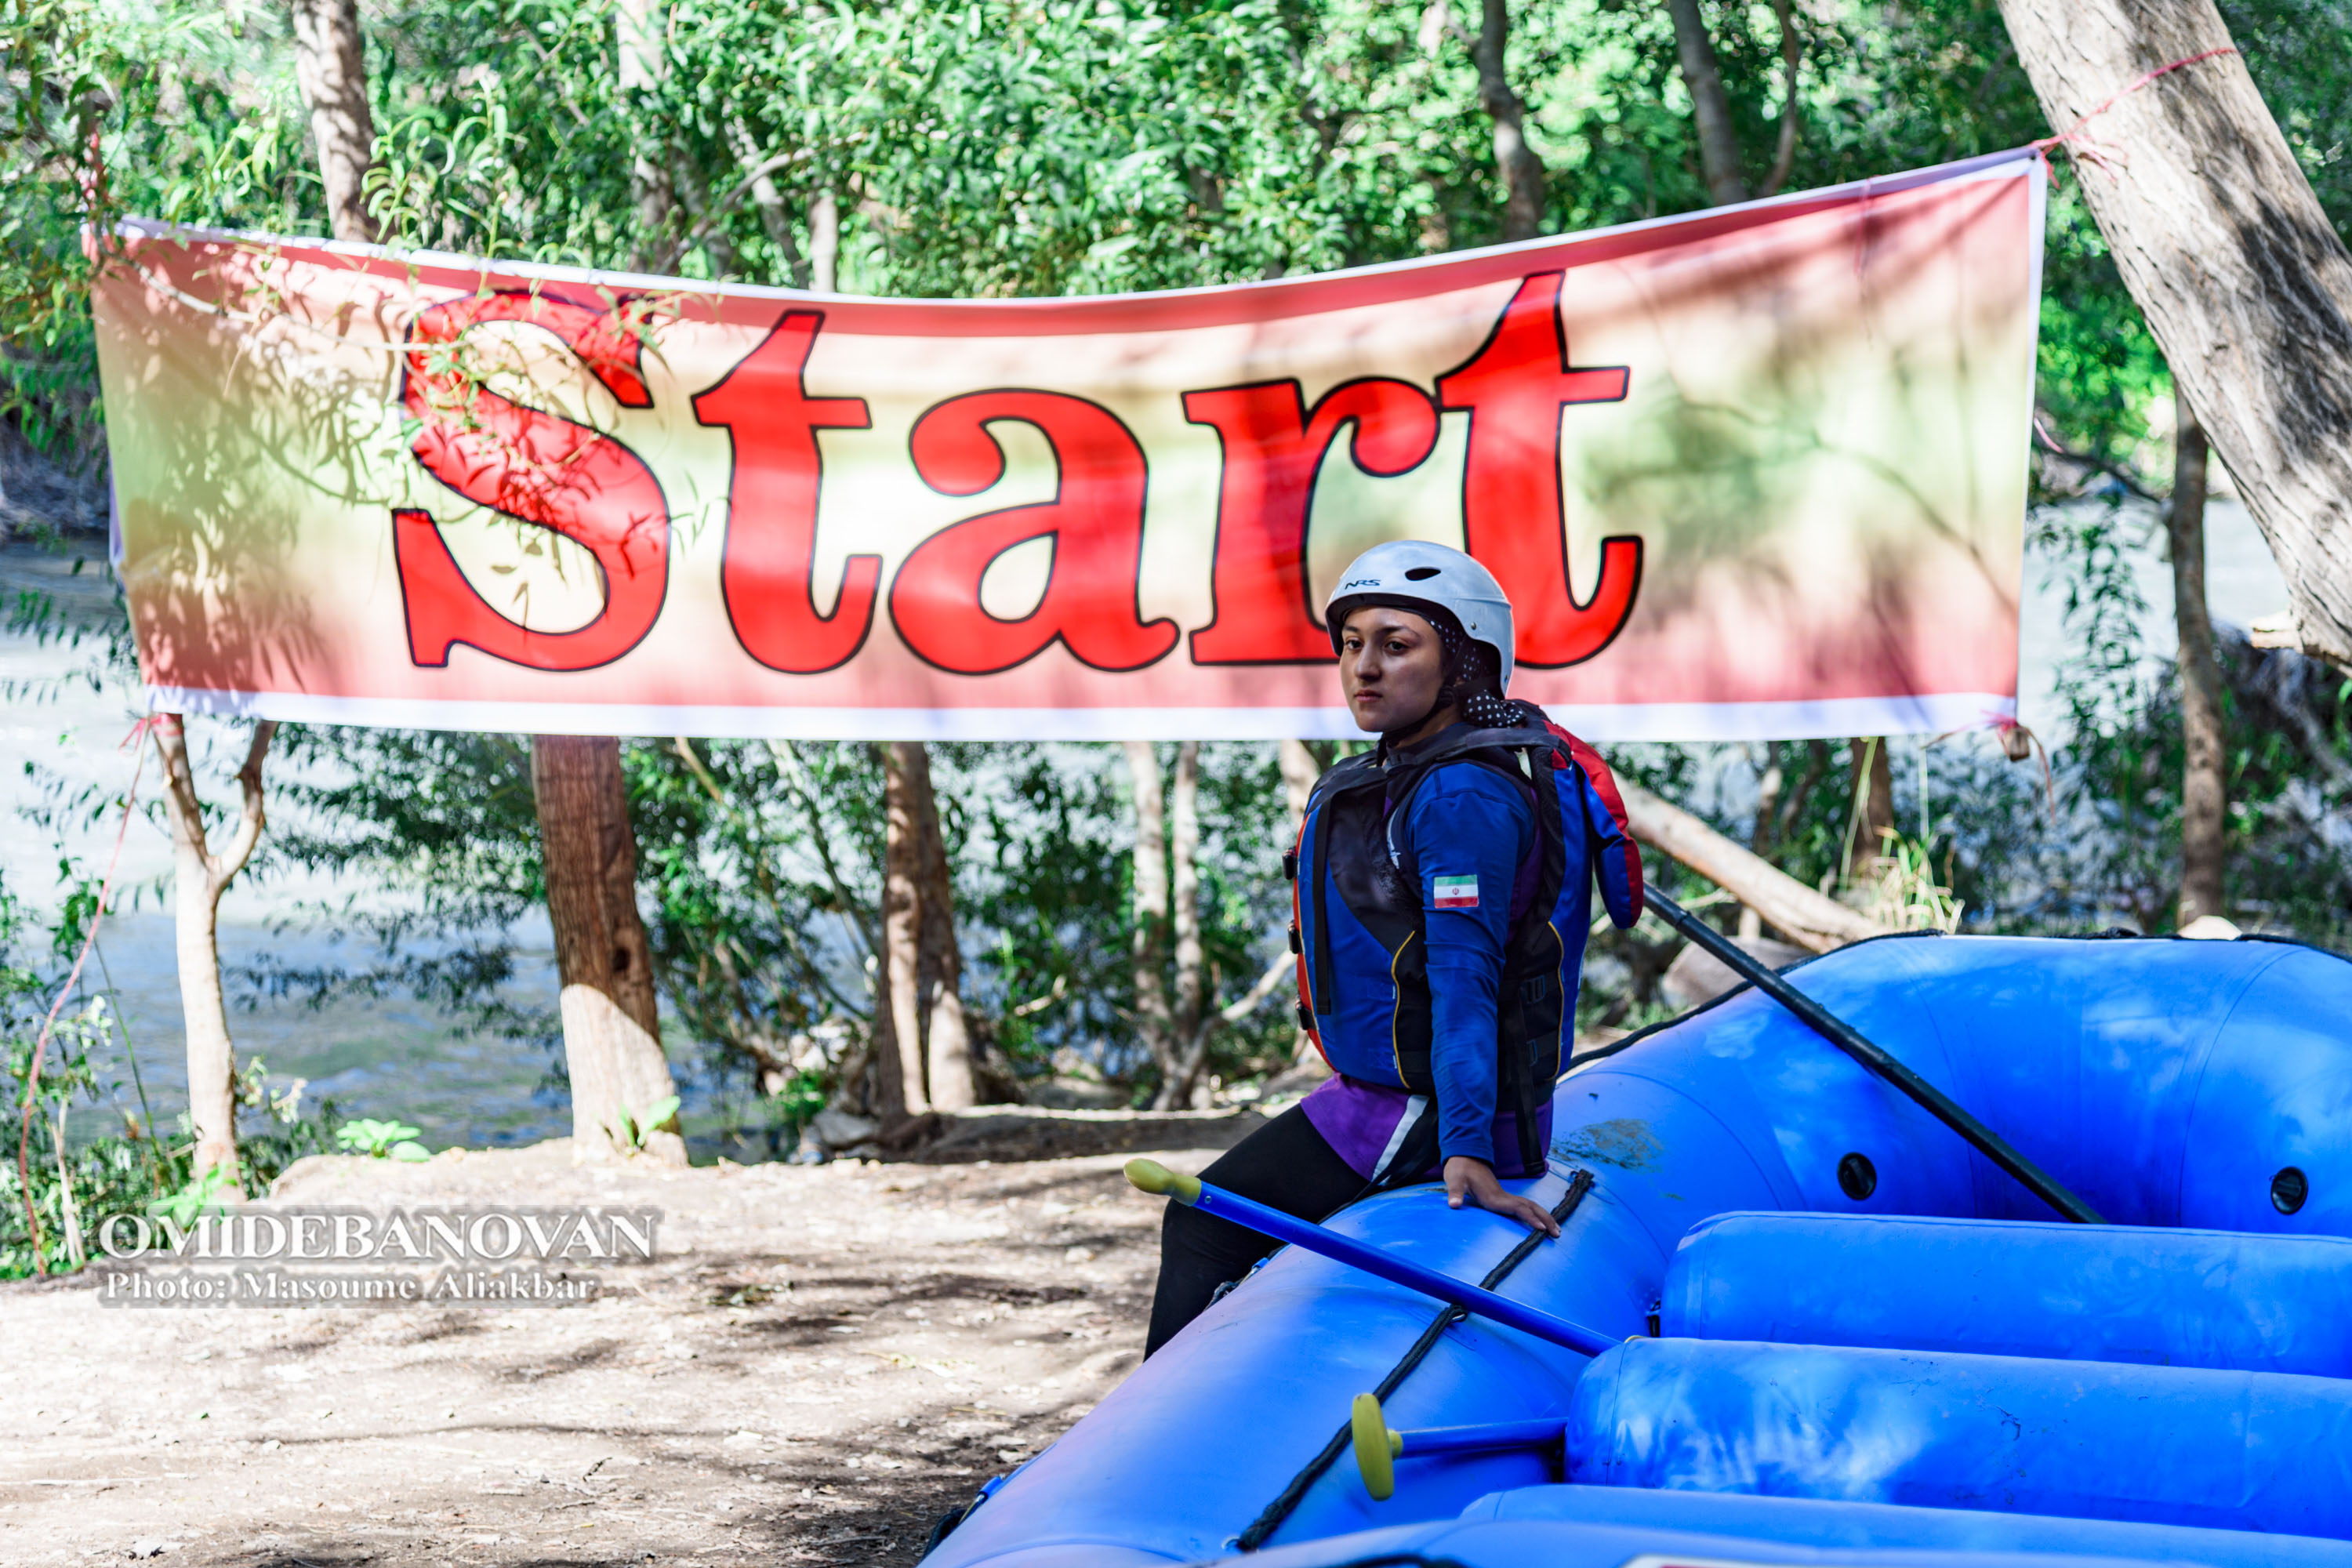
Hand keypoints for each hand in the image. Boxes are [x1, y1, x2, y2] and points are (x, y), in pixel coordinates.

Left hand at [1443, 1156, 1560, 1236]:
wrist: (1464, 1158)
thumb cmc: (1460, 1170)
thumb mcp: (1455, 1181)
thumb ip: (1455, 1192)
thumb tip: (1454, 1204)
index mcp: (1494, 1197)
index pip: (1517, 1208)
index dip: (1529, 1218)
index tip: (1541, 1229)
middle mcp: (1503, 1197)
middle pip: (1531, 1207)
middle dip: (1545, 1219)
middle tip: (1557, 1234)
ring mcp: (1505, 1197)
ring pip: (1530, 1206)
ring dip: (1544, 1217)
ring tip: (1556, 1231)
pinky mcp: (1502, 1198)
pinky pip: (1524, 1207)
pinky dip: (1535, 1214)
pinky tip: (1539, 1222)